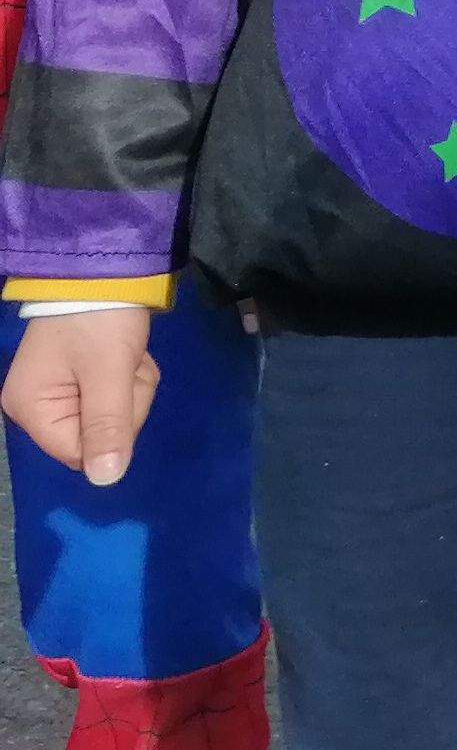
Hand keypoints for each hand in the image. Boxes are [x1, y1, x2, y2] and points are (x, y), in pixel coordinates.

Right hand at [1, 308, 156, 487]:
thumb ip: (107, 425)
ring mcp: (59, 392)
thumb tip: (105, 480)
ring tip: (128, 354)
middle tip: (126, 366)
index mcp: (30, 409)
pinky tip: (129, 353)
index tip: (120, 390)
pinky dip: (131, 376)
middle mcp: (37, 406)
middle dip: (125, 402)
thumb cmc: (101, 318)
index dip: (111, 429)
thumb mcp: (109, 372)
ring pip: (114, 416)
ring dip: (133, 386)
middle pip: (98, 436)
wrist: (106, 269)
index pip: (78, 453)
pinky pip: (116, 396)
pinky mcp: (81, 379)